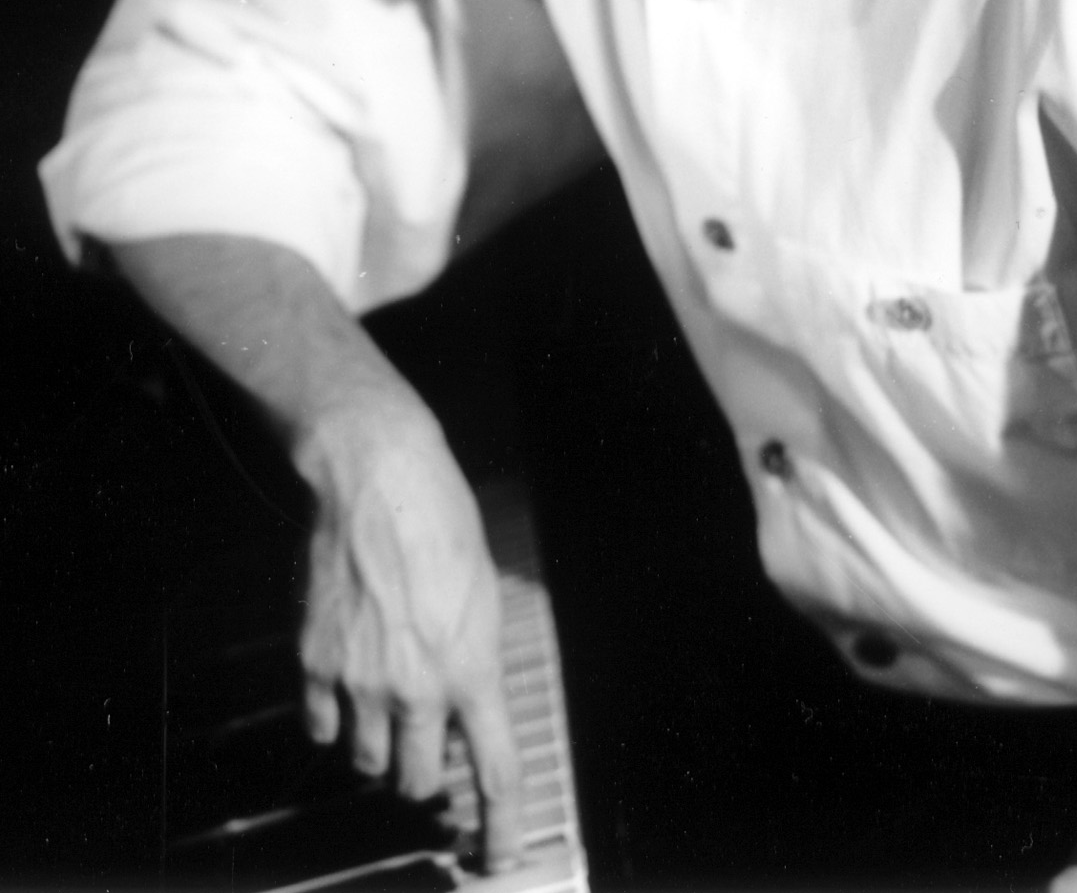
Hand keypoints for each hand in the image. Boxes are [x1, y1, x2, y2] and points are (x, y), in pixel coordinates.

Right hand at [294, 396, 521, 871]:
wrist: (377, 481)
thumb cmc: (442, 523)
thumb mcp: (485, 594)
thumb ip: (475, 660)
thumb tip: (465, 704)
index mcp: (473, 670)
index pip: (496, 774)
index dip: (499, 827)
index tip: (498, 854)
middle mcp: (417, 688)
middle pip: (420, 781)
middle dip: (426, 771)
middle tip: (427, 743)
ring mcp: (361, 681)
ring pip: (368, 761)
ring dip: (379, 746)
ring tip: (385, 702)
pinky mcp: (316, 662)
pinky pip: (322, 726)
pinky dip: (334, 718)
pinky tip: (346, 686)